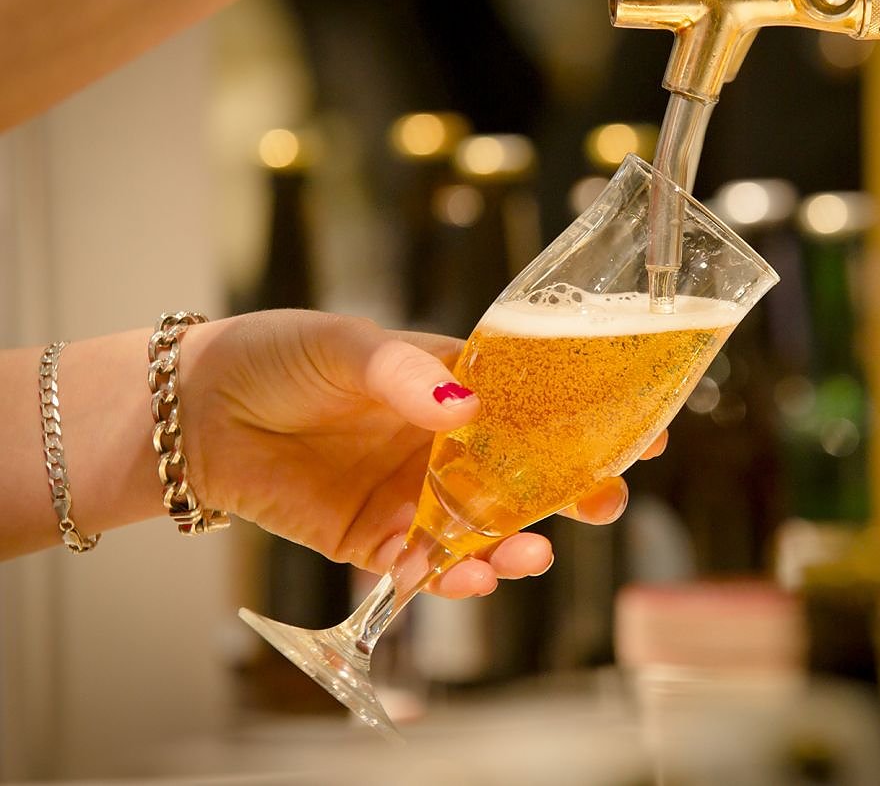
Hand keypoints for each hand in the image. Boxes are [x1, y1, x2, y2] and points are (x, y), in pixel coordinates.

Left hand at [181, 310, 665, 597]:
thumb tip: (464, 407)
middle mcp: (444, 445)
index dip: (590, 421)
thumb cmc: (275, 357)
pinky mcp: (374, 541)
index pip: (537, 405)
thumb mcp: (346, 343)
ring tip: (526, 556)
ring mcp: (414, 496)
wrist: (193, 415)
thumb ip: (406, 372)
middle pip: (526, 477)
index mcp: (452, 387)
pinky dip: (448, 578)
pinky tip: (458, 575)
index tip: (644, 435)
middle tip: (604, 503)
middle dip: (572, 494)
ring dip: (515, 548)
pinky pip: (426, 568)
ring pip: (486, 530)